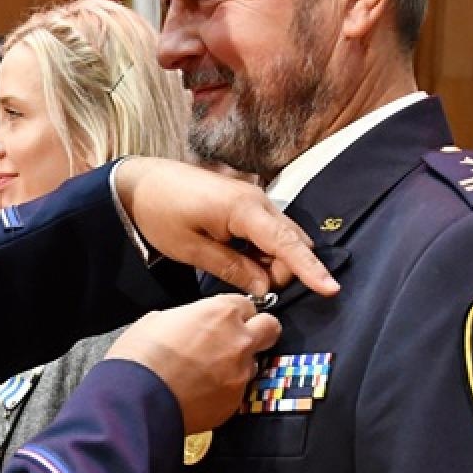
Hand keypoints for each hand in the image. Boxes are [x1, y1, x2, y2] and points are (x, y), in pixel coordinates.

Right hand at [108, 294, 280, 432]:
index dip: (235, 312)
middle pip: (270, 328)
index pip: (247, 304)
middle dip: (258, 330)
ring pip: (255, 362)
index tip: (225, 319)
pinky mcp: (235, 402)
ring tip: (210, 371)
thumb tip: (193, 323)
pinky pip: (239, 390)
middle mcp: (239, 341)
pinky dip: (226, 389)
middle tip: (237, 338)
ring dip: (240, 363)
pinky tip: (202, 391)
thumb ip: (189, 317)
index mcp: (221, 313)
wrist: (136, 400)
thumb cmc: (140, 356)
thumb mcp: (159, 319)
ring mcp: (241, 374)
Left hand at [112, 158, 338, 298]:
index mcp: (244, 209)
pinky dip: (263, 252)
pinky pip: (268, 233)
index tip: (331, 289)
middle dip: (283, 271)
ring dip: (272, 262)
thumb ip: (232, 268)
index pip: (287, 244)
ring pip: (282, 239)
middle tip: (249, 288)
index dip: (310, 269)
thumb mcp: (192, 248)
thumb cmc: (161, 214)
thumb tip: (265, 288)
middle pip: (291, 243)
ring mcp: (254, 200)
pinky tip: (240, 261)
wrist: (141, 183)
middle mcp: (258, 200)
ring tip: (237, 271)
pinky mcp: (246, 204)